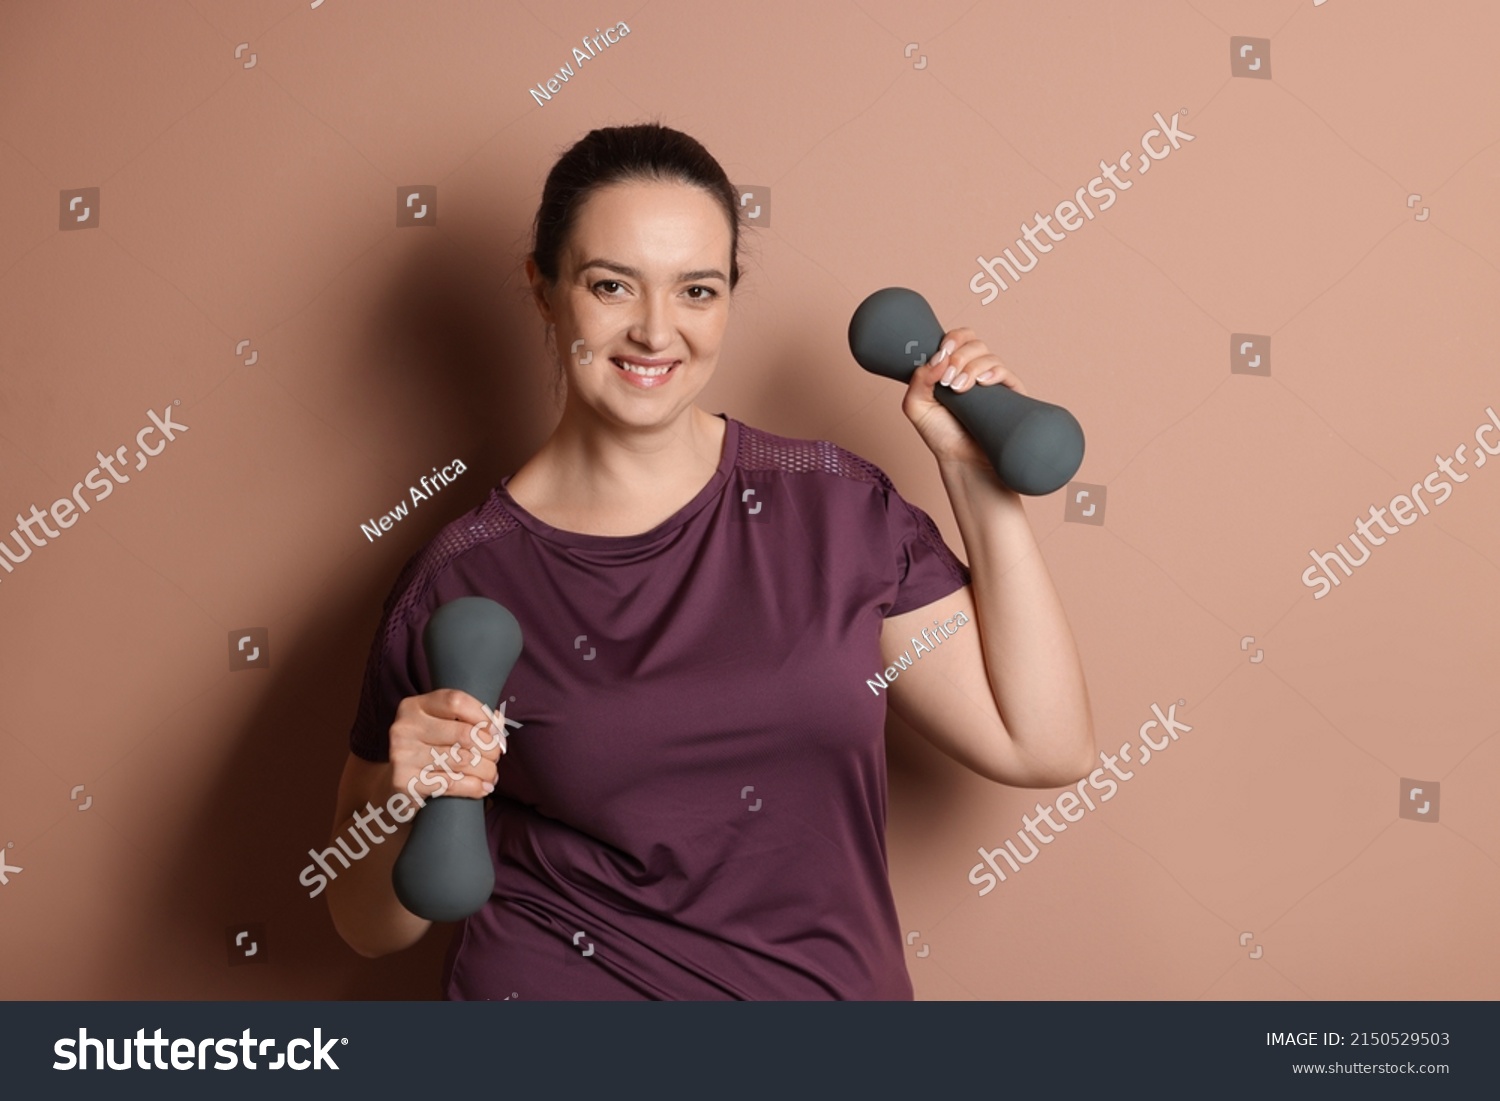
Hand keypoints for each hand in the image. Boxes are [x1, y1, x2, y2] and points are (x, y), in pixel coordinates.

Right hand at [387, 689, 507, 801]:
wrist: (397, 788)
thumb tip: (498, 722)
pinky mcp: (404, 782)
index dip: (483, 716)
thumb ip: (470, 720)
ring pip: (462, 760)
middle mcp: (404, 727)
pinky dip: (474, 787)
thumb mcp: (444, 728)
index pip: (456, 702)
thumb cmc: (429, 753)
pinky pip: (451, 784)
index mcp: (414, 706)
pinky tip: (482, 788)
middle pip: (464, 733)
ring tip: (492, 775)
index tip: (496, 732)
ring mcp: (402, 755)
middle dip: (489, 748)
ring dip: (487, 770)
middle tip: (495, 757)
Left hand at [901, 327, 1027, 468]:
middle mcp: (974, 371)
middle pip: (974, 342)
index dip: (952, 340)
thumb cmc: (940, 435)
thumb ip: (918, 379)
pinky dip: (993, 372)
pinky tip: (982, 384)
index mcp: (953, 367)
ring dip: (971, 368)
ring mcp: (993, 381)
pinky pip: (1006, 372)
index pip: (959, 338)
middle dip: (959, 357)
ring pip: (988, 356)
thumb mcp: (916, 406)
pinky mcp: (1009, 394)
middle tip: (948, 381)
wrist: (962, 461)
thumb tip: (939, 359)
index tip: (942, 354)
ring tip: (959, 390)